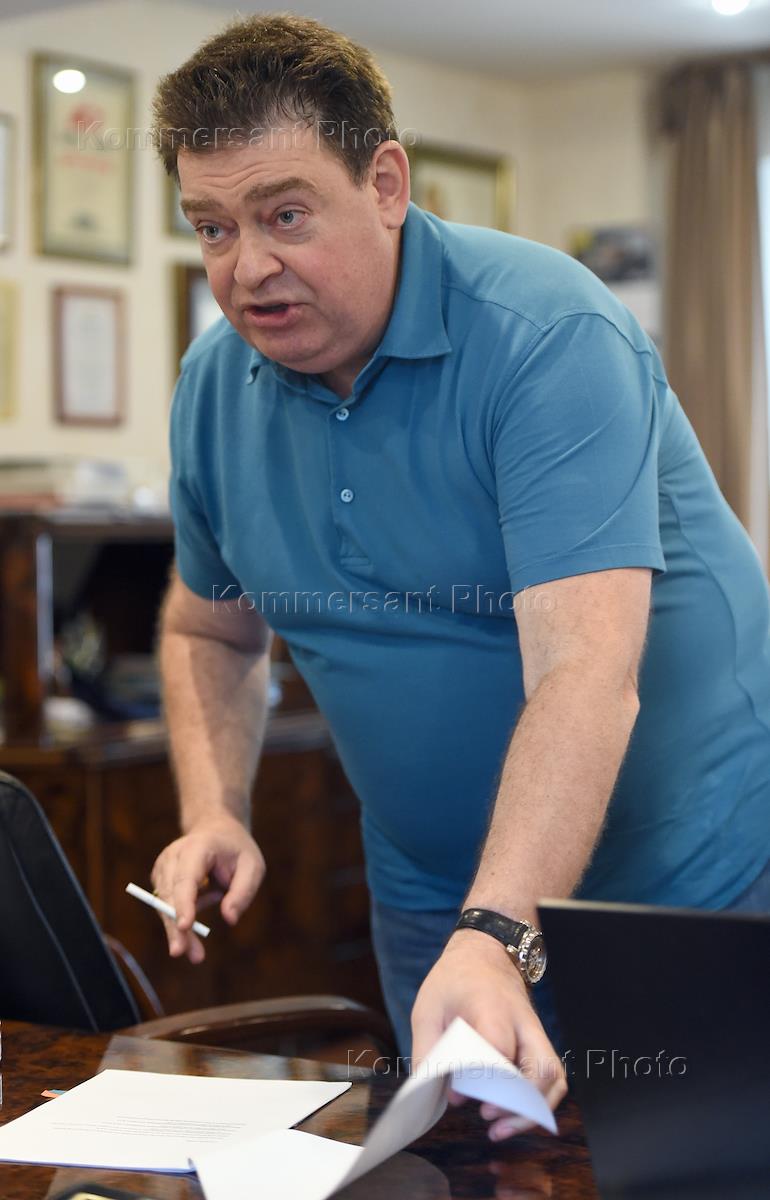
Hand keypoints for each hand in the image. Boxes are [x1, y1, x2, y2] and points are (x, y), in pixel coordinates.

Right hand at [150, 812, 265, 962]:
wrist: (216, 831)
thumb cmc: (237, 850)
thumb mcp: (253, 866)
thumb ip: (243, 892)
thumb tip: (229, 919)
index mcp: (198, 847)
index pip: (186, 878)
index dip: (184, 903)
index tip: (185, 926)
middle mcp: (174, 855)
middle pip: (169, 895)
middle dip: (175, 926)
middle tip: (183, 954)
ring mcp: (163, 867)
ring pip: (163, 905)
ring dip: (177, 931)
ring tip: (196, 954)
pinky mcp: (160, 879)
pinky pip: (166, 907)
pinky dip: (183, 918)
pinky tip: (210, 896)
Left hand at [410, 930, 566, 1140]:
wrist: (485, 953)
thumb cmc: (454, 982)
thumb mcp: (427, 1009)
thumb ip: (430, 1052)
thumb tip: (450, 1097)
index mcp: (491, 1006)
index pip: (500, 1044)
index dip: (486, 1077)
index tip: (462, 1094)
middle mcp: (523, 1021)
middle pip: (540, 1067)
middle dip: (518, 1103)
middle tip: (486, 1117)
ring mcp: (536, 1032)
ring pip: (554, 1077)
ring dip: (532, 1110)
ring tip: (500, 1129)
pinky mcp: (539, 1042)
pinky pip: (552, 1077)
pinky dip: (539, 1102)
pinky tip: (515, 1117)